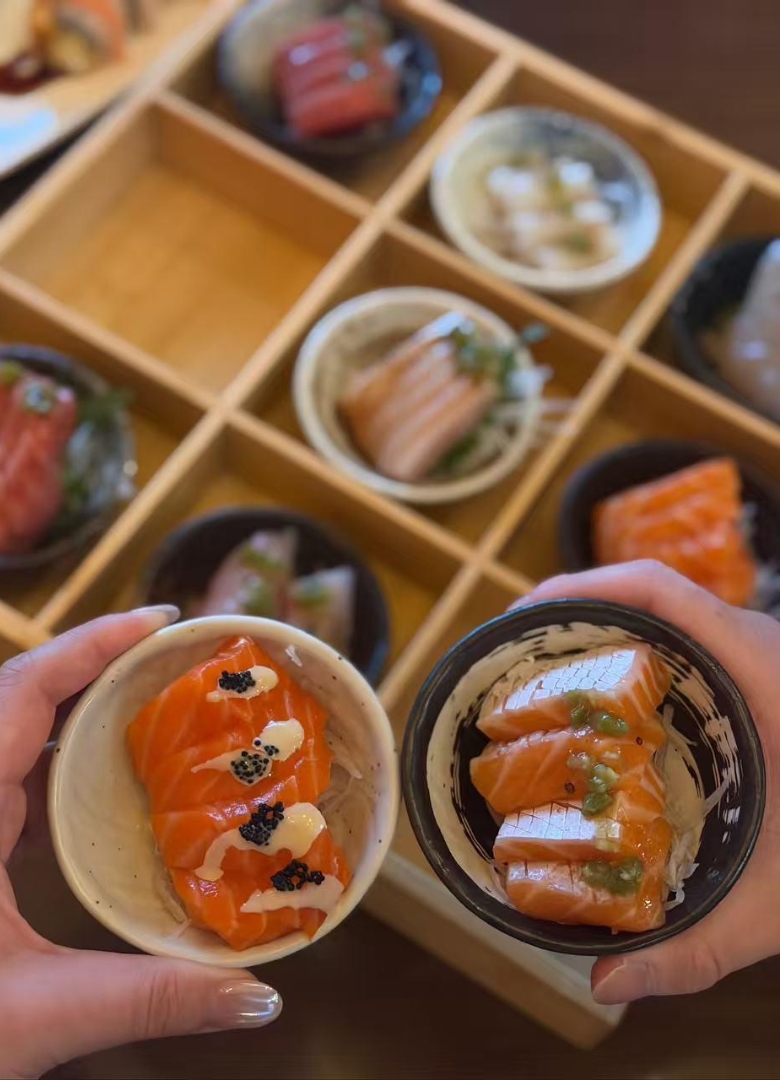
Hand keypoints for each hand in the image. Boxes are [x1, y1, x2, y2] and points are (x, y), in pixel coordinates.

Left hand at [0, 610, 281, 1079]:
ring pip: (16, 731)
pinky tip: (99, 785)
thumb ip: (147, 998)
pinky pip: (11, 771)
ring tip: (154, 702)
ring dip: (81, 707)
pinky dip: (59, 756)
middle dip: (101, 664)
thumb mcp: (35, 1015)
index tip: (163, 619)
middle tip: (180, 657)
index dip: (92, 643)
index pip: (24, 692)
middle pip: (24, 696)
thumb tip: (255, 996)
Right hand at [515, 560, 779, 1004]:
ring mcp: (756, 656)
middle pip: (647, 598)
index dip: (583, 588)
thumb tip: (605, 985)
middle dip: (573, 615)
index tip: (521, 621)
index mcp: (758, 668)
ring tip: (542, 678)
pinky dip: (636, 655)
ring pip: (665, 618)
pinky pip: (684, 643)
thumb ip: (699, 947)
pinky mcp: (758, 675)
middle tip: (514, 663)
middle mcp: (753, 645)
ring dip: (602, 632)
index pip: (660, 592)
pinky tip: (606, 707)